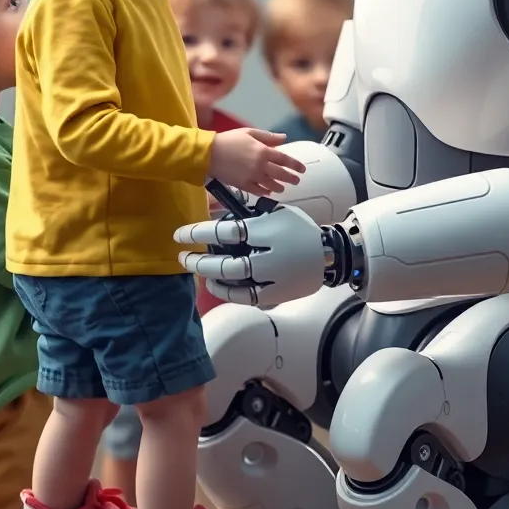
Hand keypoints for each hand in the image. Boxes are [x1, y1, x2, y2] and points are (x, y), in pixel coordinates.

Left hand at [174, 204, 324, 305]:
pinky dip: (226, 292)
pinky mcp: (274, 294)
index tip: (181, 234)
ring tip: (194, 268)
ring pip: (233, 280)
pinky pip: (245, 296)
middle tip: (182, 256)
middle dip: (198, 260)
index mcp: (267, 230)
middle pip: (225, 262)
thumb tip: (219, 211)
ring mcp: (271, 278)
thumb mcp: (277, 212)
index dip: (199, 232)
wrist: (327, 255)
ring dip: (208, 275)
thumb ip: (249, 212)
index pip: (227, 231)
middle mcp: (268, 255)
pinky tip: (213, 284)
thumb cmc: (298, 230)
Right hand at [208, 129, 306, 197]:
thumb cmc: (229, 140)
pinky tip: (269, 192)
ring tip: (283, 188)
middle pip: (280, 174)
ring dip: (279, 187)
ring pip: (271, 184)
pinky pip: (258, 191)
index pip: (284, 159)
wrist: (210, 154)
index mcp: (263, 151)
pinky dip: (265, 192)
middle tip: (297, 181)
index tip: (302, 169)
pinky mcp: (243, 185)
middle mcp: (260, 165)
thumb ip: (268, 137)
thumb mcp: (249, 133)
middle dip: (291, 178)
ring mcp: (252, 177)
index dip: (295, 165)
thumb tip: (283, 138)